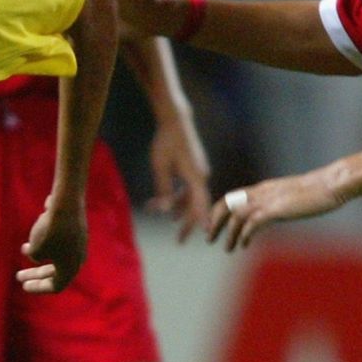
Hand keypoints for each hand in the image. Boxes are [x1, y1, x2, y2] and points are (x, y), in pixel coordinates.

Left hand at [17, 194, 89, 292]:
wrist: (67, 202)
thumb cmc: (50, 230)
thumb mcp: (36, 249)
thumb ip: (35, 255)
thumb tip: (36, 253)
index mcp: (70, 269)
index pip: (54, 286)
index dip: (37, 287)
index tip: (23, 286)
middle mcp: (78, 258)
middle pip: (55, 272)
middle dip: (35, 274)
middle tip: (18, 276)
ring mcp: (79, 243)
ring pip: (57, 253)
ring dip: (40, 253)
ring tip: (24, 247)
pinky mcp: (77, 228)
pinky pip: (60, 237)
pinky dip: (48, 237)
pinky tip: (40, 223)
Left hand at [148, 120, 212, 241]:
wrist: (175, 120)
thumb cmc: (165, 142)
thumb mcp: (160, 168)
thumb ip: (164, 190)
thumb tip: (165, 211)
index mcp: (195, 177)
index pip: (199, 205)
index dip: (198, 222)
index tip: (197, 237)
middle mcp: (201, 176)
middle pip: (197, 205)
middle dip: (188, 223)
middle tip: (179, 241)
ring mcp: (198, 171)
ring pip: (192, 197)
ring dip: (180, 209)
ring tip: (171, 222)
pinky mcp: (194, 167)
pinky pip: (189, 188)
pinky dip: (180, 197)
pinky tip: (170, 206)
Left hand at [207, 169, 343, 250]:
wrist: (331, 184)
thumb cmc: (316, 192)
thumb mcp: (290, 196)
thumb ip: (277, 203)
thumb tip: (271, 213)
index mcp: (263, 188)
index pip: (232, 197)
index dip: (219, 211)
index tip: (212, 225)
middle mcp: (261, 192)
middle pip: (227, 204)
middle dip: (215, 222)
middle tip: (208, 238)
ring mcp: (269, 200)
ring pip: (237, 215)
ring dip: (228, 233)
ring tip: (226, 248)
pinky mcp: (277, 209)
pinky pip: (253, 222)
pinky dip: (244, 234)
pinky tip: (243, 244)